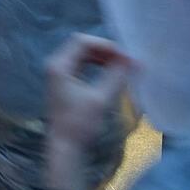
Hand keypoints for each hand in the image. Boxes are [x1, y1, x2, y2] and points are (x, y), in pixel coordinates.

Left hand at [42, 34, 131, 189]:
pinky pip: (81, 65)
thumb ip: (116, 76)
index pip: (82, 41)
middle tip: (124, 60)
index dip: (105, 45)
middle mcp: (55, 65)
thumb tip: (134, 60)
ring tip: (120, 66)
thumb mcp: (100, 98)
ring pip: (81, 55)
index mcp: (59, 65)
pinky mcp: (63, 83)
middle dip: (104, 50)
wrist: (65, 148)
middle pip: (81, 46)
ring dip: (101, 57)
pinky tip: (109, 73)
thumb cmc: (80, 123)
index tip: (124, 56)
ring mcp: (58, 74)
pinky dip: (95, 66)